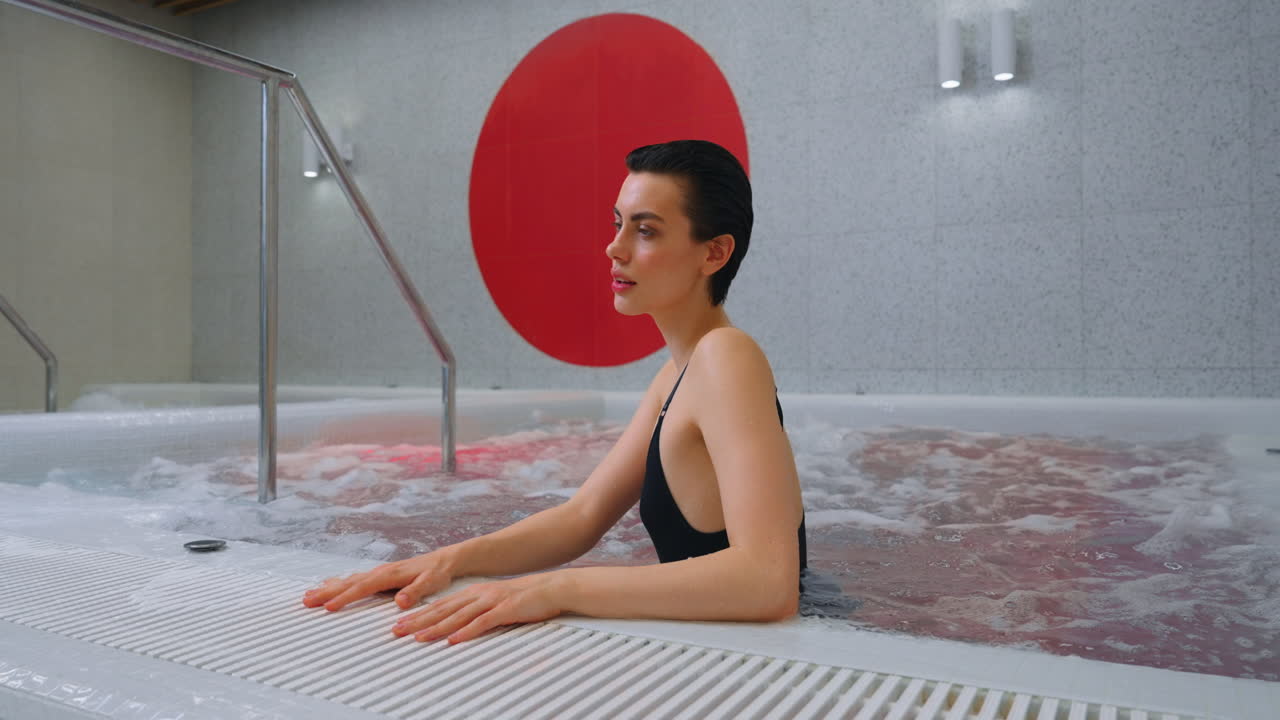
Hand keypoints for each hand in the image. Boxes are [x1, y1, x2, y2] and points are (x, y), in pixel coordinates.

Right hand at [302, 549, 456, 611]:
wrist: (444, 560)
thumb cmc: (437, 573)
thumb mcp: (431, 583)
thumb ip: (415, 591)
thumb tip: (400, 601)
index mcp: (389, 574)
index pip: (362, 587)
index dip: (345, 597)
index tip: (328, 607)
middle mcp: (380, 571)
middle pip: (348, 582)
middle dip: (327, 592)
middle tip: (306, 601)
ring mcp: (378, 572)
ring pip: (348, 580)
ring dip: (328, 588)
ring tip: (308, 595)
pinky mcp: (379, 575)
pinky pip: (354, 579)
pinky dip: (339, 583)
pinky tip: (328, 585)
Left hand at [391, 573, 563, 644]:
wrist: (551, 587)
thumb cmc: (524, 598)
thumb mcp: (495, 602)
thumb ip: (476, 612)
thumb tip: (457, 627)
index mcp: (474, 593)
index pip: (441, 605)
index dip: (419, 615)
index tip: (400, 624)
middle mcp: (479, 595)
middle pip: (443, 610)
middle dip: (418, 621)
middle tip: (397, 631)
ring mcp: (491, 601)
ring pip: (458, 616)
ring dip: (437, 627)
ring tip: (419, 637)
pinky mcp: (506, 609)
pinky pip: (483, 622)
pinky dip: (467, 631)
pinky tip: (455, 639)